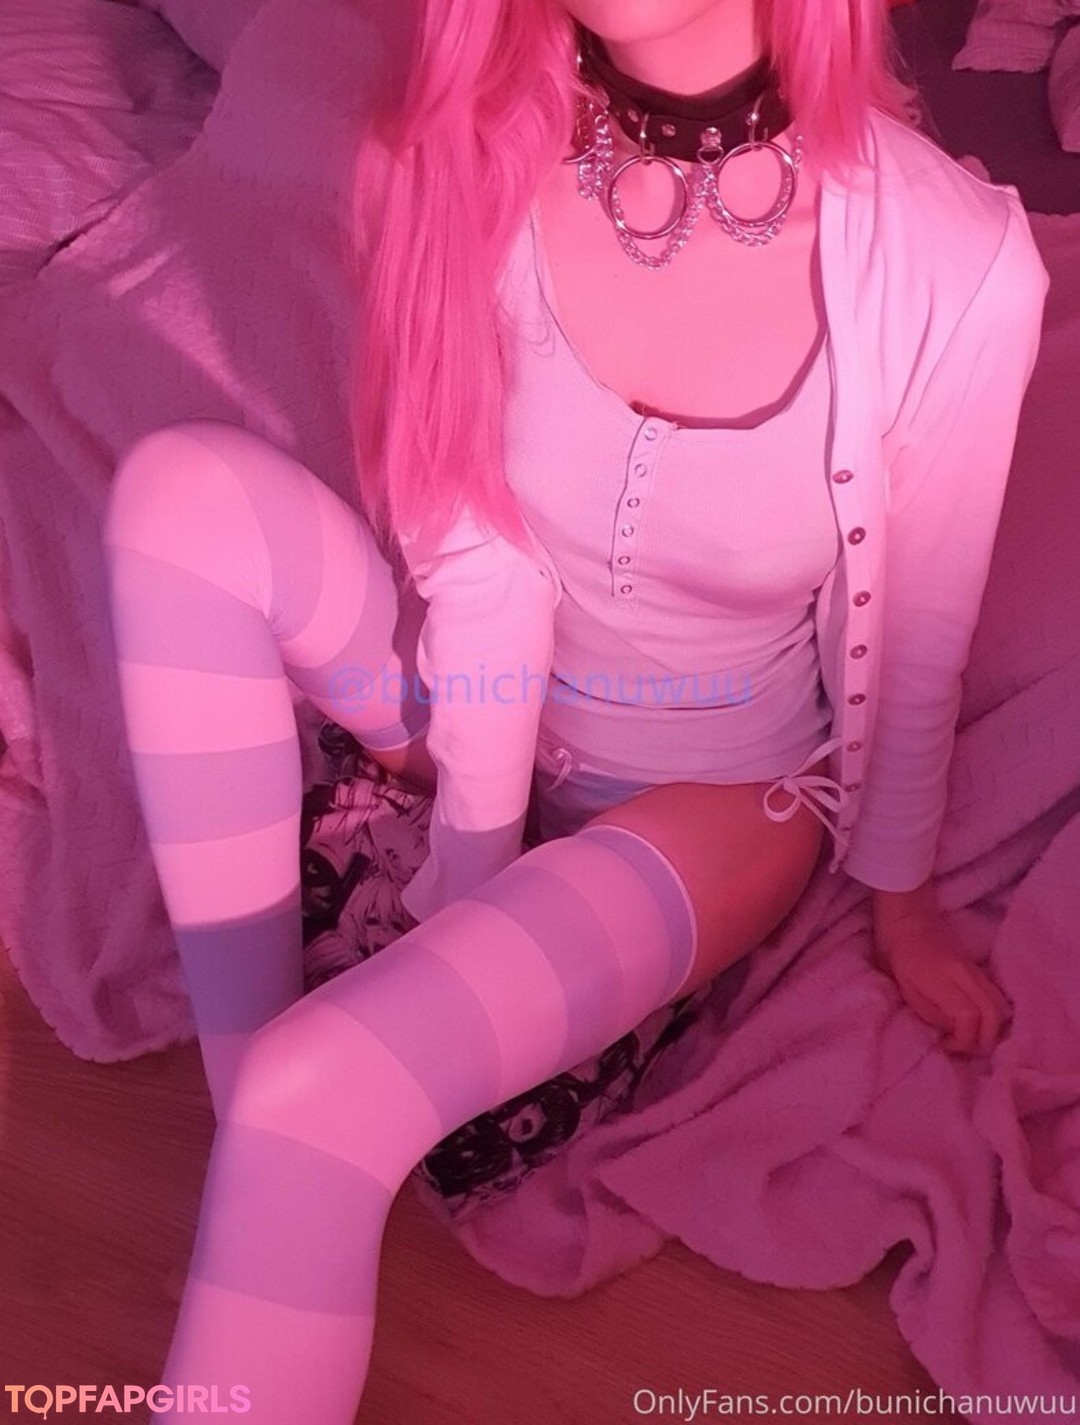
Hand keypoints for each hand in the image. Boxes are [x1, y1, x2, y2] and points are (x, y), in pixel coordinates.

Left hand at [872, 906, 1012, 1056]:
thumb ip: (931, 1013)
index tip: (946, 1046)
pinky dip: (992, 1014)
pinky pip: (995, 996)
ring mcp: (976, 971)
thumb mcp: (904, 989)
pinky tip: (978, 1022)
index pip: (970, 1018)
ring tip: (972, 1038)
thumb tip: (953, 1032)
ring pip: (1001, 1005)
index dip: (963, 1040)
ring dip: (992, 1027)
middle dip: (986, 1039)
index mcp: (945, 980)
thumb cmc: (897, 954)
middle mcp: (968, 976)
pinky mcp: (978, 969)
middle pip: (995, 1014)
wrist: (908, 918)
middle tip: (965, 1049)